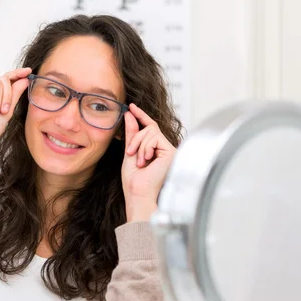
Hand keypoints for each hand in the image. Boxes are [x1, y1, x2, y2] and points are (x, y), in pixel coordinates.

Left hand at [121, 104, 176, 221]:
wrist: (138, 193)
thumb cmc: (134, 181)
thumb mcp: (130, 152)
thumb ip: (131, 134)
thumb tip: (130, 114)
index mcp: (157, 150)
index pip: (150, 127)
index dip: (141, 115)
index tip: (131, 107)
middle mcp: (166, 150)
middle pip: (150, 128)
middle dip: (135, 138)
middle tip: (130, 153)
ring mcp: (170, 150)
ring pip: (151, 131)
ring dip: (139, 145)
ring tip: (139, 161)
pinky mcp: (171, 151)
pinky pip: (154, 137)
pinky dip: (145, 147)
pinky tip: (146, 160)